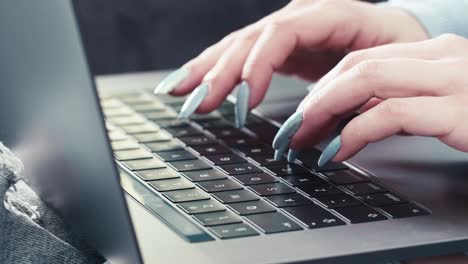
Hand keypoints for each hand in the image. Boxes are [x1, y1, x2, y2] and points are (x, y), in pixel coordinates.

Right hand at [154, 0, 427, 126]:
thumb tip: (301, 137)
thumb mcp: (384, 74)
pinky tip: (191, 81)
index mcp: (334, 13)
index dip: (258, 66)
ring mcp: (288, 27)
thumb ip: (347, 103)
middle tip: (197, 103)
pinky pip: (240, 54)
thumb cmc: (395, 53)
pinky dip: (214, 69)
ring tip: (178, 92)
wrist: (396, 38)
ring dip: (206, 70)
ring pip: (238, 44)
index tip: (244, 103)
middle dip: (220, 72)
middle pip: (251, 39)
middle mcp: (303, 13)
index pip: (282, 33)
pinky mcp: (279, 44)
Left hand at [272, 34, 467, 164]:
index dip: (323, 88)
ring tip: (300, 140)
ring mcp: (454, 79)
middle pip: (356, 65)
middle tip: (289, 131)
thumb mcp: (439, 106)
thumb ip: (399, 102)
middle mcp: (443, 56)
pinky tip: (336, 152)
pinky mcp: (462, 111)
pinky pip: (390, 114)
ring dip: (322, 111)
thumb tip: (348, 118)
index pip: (362, 60)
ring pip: (366, 79)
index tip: (300, 117)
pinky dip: (353, 134)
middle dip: (313, 99)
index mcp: (435, 53)